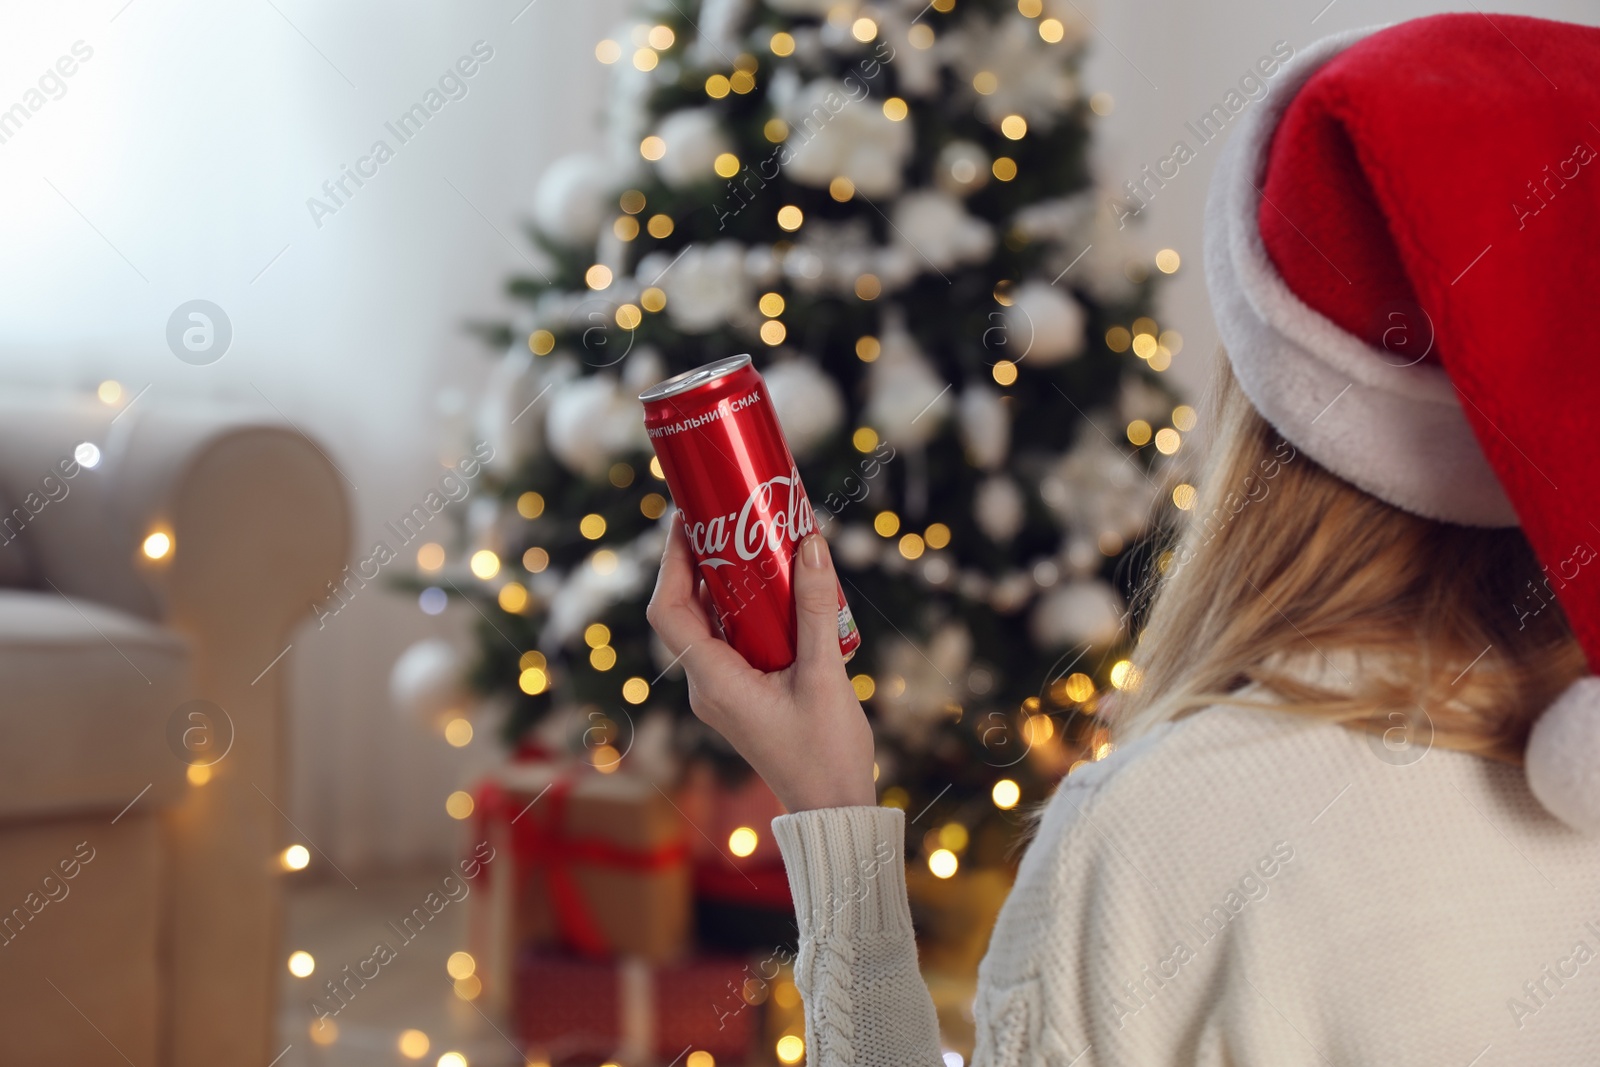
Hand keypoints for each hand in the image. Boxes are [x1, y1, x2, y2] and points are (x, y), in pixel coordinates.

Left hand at [646, 517, 875, 811]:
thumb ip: (815, 608)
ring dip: (723, 584)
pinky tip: (773, 587)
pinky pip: (730, 641)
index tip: (687, 520)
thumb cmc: (827, 752)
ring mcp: (722, 693)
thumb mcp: (825, 674)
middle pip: (685, 612)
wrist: (833, 808)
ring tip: (749, 539)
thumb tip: (810, 543)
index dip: (670, 562)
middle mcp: (707, 687)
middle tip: (725, 517)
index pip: (668, 612)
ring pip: (708, 625)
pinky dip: (743, 610)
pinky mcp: (741, 695)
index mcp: (714, 683)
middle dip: (699, 561)